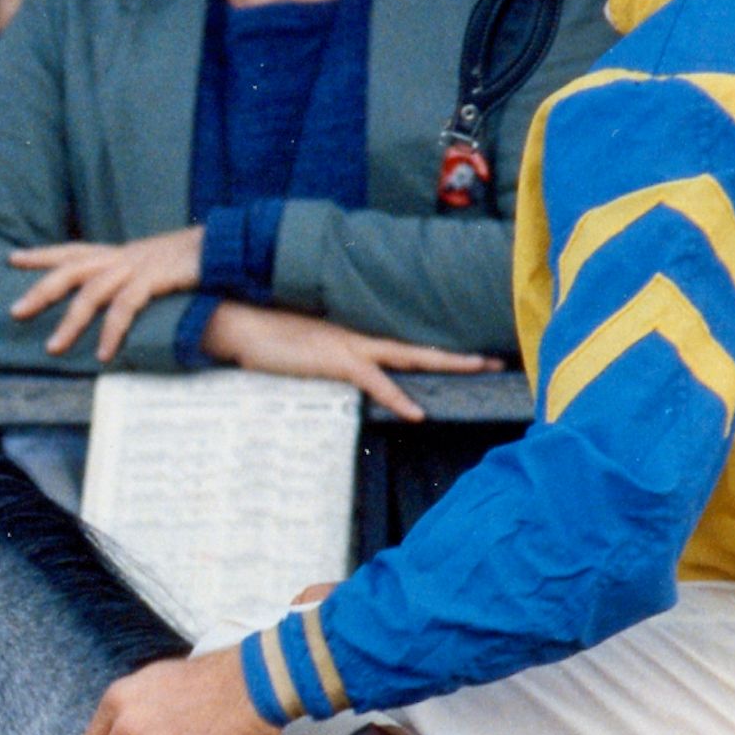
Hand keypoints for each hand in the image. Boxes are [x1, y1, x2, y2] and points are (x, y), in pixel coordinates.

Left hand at [9, 228, 204, 361]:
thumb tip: (122, 299)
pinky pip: (125, 307)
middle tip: (14, 312)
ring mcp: (138, 264)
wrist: (232, 249)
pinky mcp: (155, 277)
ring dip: (70, 322)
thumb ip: (136, 280)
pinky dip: (112, 331)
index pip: (74, 250)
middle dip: (40, 290)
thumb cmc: (197, 262)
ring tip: (53, 348)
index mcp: (122, 252)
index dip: (43, 254)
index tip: (13, 259)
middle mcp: (124, 255)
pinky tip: (104, 354)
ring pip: (91, 292)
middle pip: (70, 269)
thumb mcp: (158, 268)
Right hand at [200, 301, 499, 420]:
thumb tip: (332, 361)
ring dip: (448, 362)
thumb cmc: (263, 333)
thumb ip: (322, 350)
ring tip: (481, 366)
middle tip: (496, 356)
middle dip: (460, 352)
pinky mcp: (335, 361)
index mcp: (352, 330)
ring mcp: (349, 346)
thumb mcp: (299, 342)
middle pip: (420, 344)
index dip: (433, 344)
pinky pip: (375, 383)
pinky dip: (397, 399)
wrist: (238, 321)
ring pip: (410, 354)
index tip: (462, 348)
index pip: (401, 338)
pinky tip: (416, 413)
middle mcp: (358, 334)